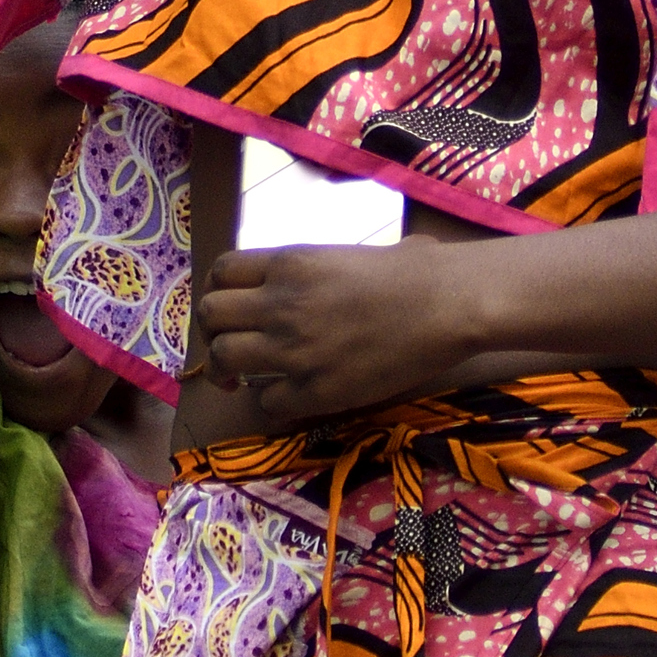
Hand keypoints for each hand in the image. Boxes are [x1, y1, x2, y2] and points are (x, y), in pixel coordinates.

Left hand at [193, 233, 479, 422]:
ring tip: (243, 378)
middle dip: (214, 332)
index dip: (221, 291)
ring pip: (224, 360)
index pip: (222, 272)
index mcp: (290, 263)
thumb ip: (318, 267)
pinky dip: (271, 401)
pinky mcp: (314, 390)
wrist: (446, 306)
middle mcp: (280, 304)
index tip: (232, 307)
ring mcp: (293, 350)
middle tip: (232, 344)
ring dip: (229, 371)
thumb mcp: (351, 253)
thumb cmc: (415, 271)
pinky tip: (288, 396)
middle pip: (210, 316)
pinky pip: (266, 403)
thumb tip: (321, 275)